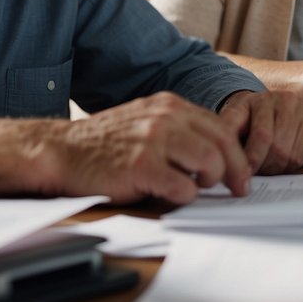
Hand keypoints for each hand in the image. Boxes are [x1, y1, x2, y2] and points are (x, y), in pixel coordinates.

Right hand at [51, 92, 251, 204]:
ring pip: (209, 162)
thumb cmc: (104, 144)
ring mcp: (153, 139)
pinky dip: (184, 197)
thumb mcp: (145, 123)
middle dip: (235, 171)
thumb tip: (216, 156)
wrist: (61, 151)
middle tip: (237, 189)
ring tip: (196, 189)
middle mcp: (165, 117)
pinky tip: (171, 196)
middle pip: (222, 143)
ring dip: (209, 182)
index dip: (237, 153)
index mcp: (169, 105)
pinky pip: (183, 187)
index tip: (241, 174)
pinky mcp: (141, 166)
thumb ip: (177, 131)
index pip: (220, 127)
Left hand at [218, 90, 302, 174]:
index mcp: (264, 99)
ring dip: (282, 168)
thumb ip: (226, 130)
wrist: (270, 103)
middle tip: (260, 172)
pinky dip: (298, 163)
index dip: (254, 158)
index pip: (263, 136)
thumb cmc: (250, 114)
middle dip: (268, 167)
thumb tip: (221, 151)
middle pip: (281, 149)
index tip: (245, 173)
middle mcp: (289, 100)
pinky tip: (287, 157)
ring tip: (271, 165)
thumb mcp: (234, 117)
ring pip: (296, 155)